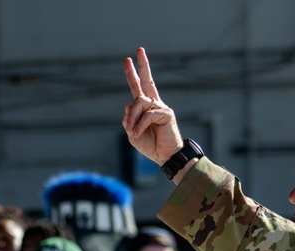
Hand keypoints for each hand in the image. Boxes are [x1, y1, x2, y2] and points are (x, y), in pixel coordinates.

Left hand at [122, 47, 183, 165]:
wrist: (165, 156)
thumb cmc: (150, 145)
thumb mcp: (132, 134)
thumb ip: (128, 120)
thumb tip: (127, 103)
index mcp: (145, 107)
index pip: (138, 87)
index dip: (133, 74)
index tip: (128, 60)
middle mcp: (154, 103)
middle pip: (147, 81)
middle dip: (142, 65)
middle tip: (138, 50)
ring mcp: (161, 107)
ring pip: (139, 102)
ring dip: (133, 117)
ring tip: (133, 132)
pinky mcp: (167, 113)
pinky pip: (148, 114)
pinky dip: (140, 125)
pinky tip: (138, 133)